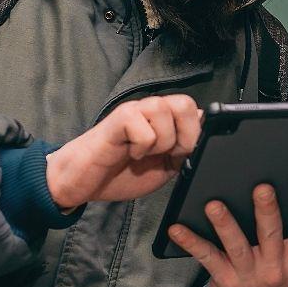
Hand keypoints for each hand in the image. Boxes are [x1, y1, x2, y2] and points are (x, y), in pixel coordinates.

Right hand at [45, 95, 201, 208]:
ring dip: (161, 141)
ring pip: (165, 111)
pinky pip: (144, 127)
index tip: (184, 155)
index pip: (195, 110)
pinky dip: (142, 146)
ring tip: (144, 154)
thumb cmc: (120, 173)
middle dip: (185, 136)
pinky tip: (129, 153)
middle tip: (169, 154)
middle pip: (185, 103)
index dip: (197, 134)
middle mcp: (150, 110)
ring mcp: (134, 111)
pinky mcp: (118, 120)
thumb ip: (184, 151)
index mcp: (164, 121)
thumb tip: (204, 130)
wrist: (83, 183)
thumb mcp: (163, 168)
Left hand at [169, 180, 287, 286]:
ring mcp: (248, 273)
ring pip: (236, 245)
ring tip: (215, 206)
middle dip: (267, 211)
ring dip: (225, 224)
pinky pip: (206, 257)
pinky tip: (177, 229)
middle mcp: (274, 266)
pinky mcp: (224, 278)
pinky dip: (191, 242)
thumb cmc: (282, 282)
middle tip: (263, 189)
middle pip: (271, 235)